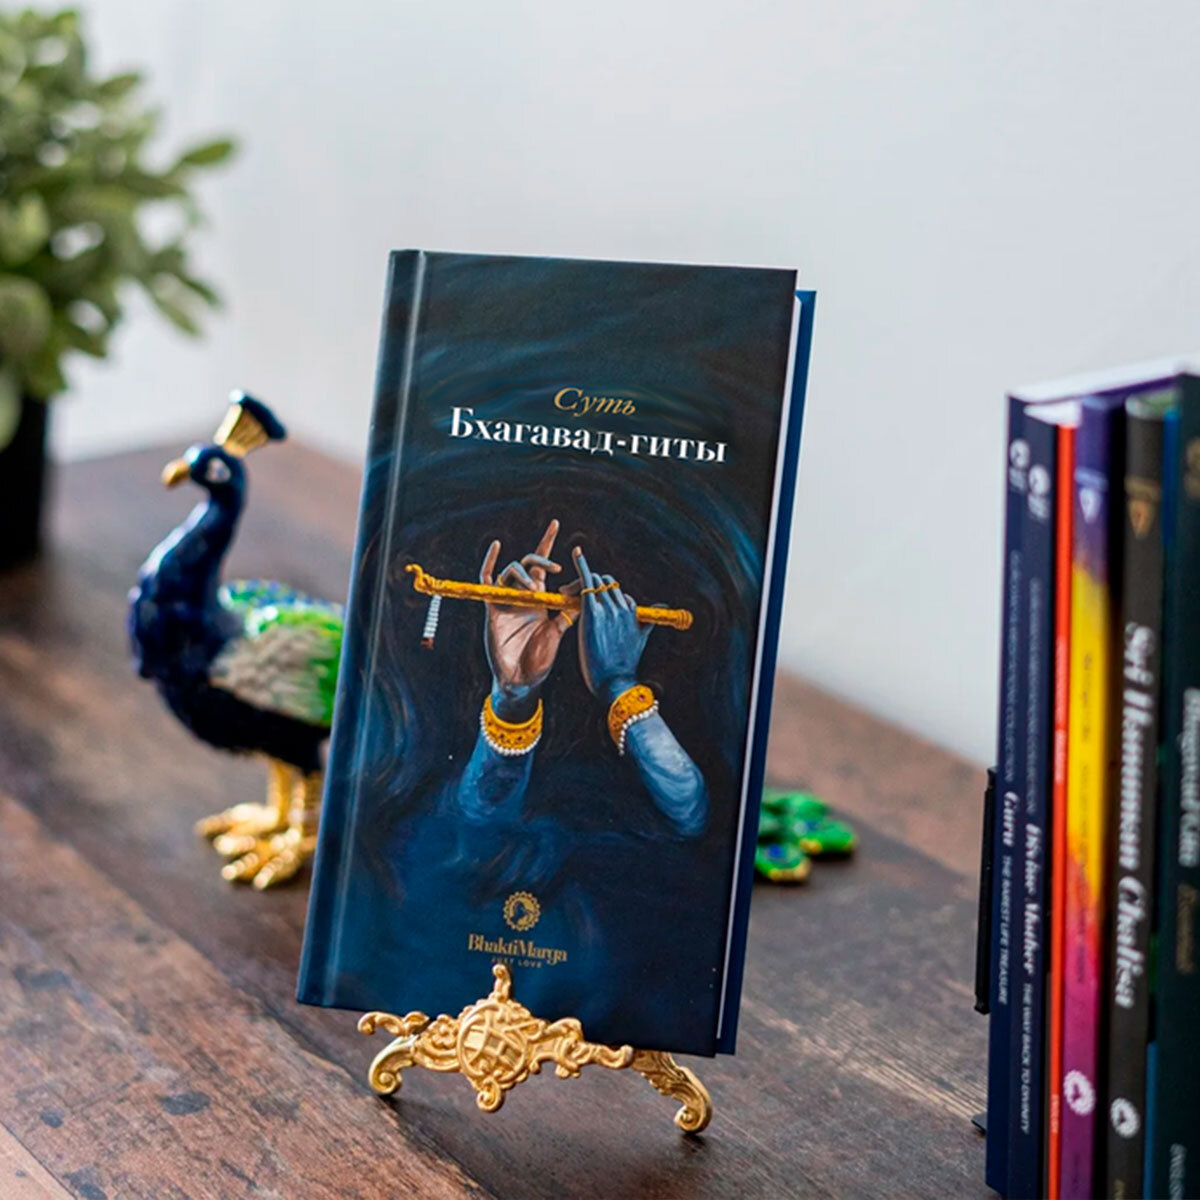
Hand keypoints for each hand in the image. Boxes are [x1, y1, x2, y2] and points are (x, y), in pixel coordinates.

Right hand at [481, 519, 578, 717]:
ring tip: (535, 589)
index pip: (546, 567)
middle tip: (556, 569)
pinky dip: (491, 563)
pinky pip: (487, 581)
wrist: (521, 679)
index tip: (559, 527)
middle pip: (530, 564)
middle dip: (543, 560)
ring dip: (525, 575)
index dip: (550, 546)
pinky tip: (498, 547)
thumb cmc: (540, 659)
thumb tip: (586, 588)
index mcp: (540, 598)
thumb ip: (567, 610)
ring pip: (513, 571)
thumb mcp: (558, 631)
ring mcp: (507, 600)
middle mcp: (523, 595)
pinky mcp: (493, 608)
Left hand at [572, 547, 651, 703]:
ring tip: (564, 591)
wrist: (614, 682)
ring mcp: (608, 608)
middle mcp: (622, 606)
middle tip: (573, 593)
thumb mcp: (640, 639)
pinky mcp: (593, 612)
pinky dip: (582, 565)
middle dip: (592, 584)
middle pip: (606, 583)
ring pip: (594, 581)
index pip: (617, 592)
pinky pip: (587, 582)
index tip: (591, 601)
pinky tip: (576, 553)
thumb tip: (661, 606)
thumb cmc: (623, 665)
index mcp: (632, 611)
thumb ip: (648, 621)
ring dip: (580, 582)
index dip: (604, 594)